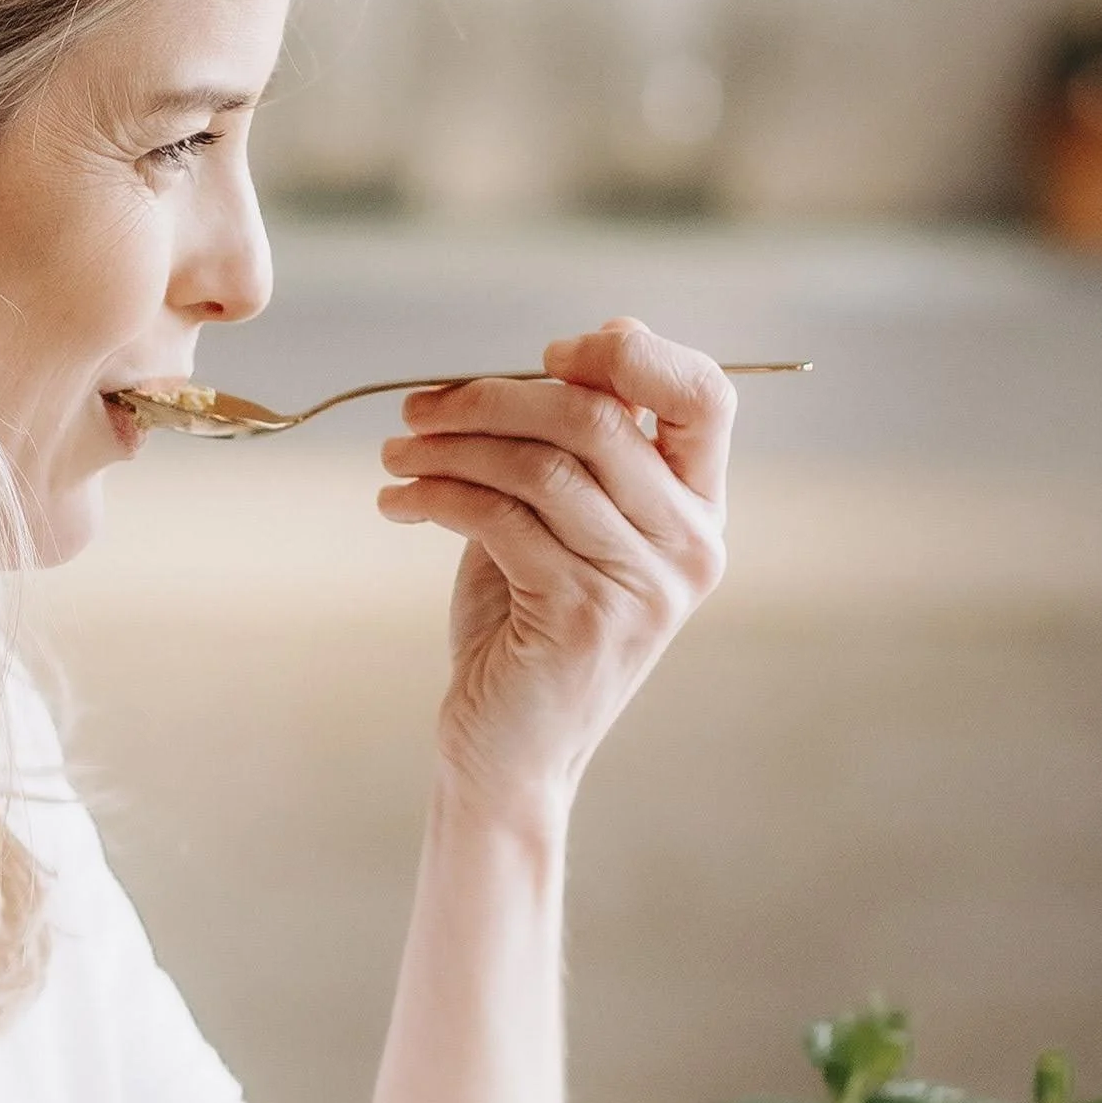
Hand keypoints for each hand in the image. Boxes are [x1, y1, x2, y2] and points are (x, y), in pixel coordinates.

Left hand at [376, 314, 731, 817]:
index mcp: (699, 509)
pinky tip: (397, 501)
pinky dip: (435, 496)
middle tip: (419, 407)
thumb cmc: (526, 628)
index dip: (630, 353)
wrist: (509, 753)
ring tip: (396, 455)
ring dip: (450, 446)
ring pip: (542, 465)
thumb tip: (572, 349)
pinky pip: (499, 518)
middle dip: (493, 396)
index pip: (706, 396)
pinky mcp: (581, 615)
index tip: (546, 352)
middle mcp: (690, 544)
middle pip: (598, 417)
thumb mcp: (559, 525)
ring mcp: (642, 584)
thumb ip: (574, 450)